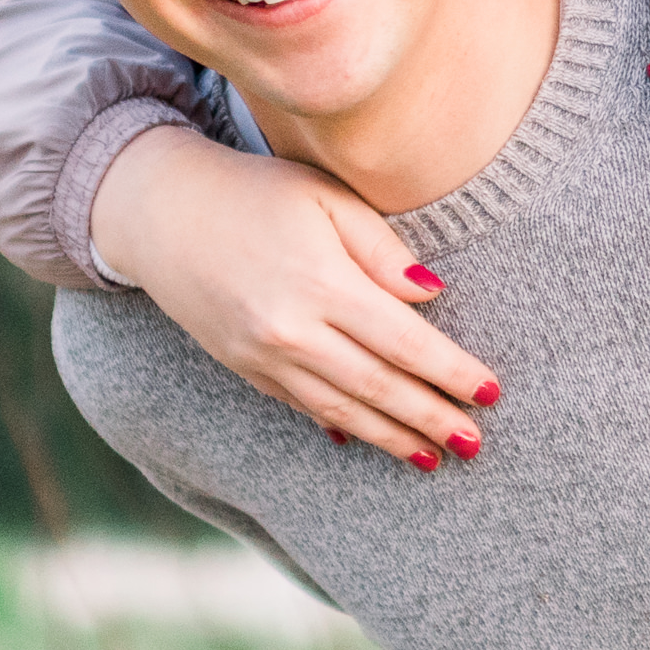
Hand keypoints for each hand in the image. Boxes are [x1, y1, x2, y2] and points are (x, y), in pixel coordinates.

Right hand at [91, 123, 502, 466]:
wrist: (159, 212)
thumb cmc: (254, 192)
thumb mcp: (325, 198)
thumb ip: (382, 249)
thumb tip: (432, 294)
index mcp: (321, 283)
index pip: (404, 341)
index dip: (451, 372)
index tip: (490, 393)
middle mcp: (291, 331)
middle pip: (379, 385)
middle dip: (431, 418)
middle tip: (475, 443)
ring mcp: (263, 356)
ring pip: (341, 408)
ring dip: (390, 436)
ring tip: (431, 457)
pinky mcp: (243, 367)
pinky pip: (301, 405)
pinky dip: (338, 423)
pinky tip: (365, 436)